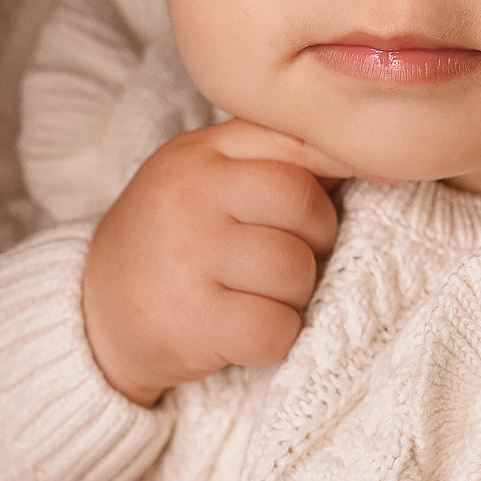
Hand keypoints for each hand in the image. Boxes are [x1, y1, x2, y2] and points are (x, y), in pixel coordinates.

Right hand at [82, 118, 348, 405]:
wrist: (96, 311)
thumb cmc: (177, 239)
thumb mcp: (211, 175)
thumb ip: (281, 157)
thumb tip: (384, 163)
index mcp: (205, 151)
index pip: (297, 141)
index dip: (343, 169)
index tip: (364, 193)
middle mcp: (193, 194)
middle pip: (306, 208)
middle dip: (316, 242)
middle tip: (284, 260)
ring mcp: (188, 256)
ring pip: (296, 272)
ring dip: (294, 297)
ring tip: (256, 296)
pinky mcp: (190, 319)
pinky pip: (275, 328)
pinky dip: (274, 338)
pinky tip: (243, 330)